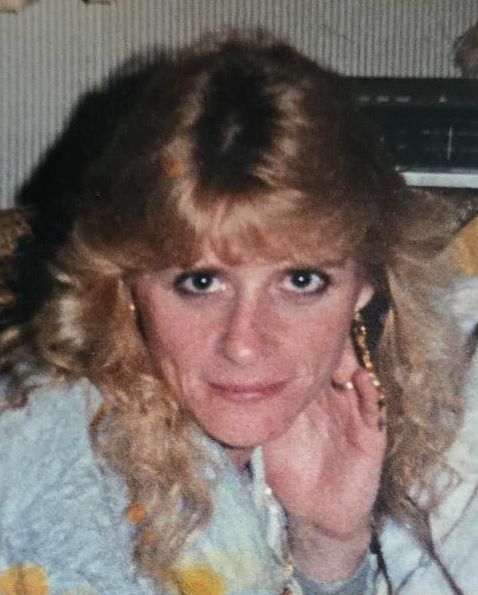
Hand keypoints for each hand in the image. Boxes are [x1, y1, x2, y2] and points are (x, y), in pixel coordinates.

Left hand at [263, 339, 385, 578]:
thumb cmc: (287, 470)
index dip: (302, 343)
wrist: (314, 512)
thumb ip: (256, 410)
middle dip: (329, 345)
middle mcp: (331, 399)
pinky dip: (368, 390)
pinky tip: (359, 378)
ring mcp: (353, 413)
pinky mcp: (371, 434)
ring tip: (338, 353)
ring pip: (356, 376)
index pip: (307, 361)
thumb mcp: (268, 434)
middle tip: (318, 333)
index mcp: (307, 396)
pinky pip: (373, 407)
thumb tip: (226, 385)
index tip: (292, 330)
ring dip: (349, 361)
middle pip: (334, 361)